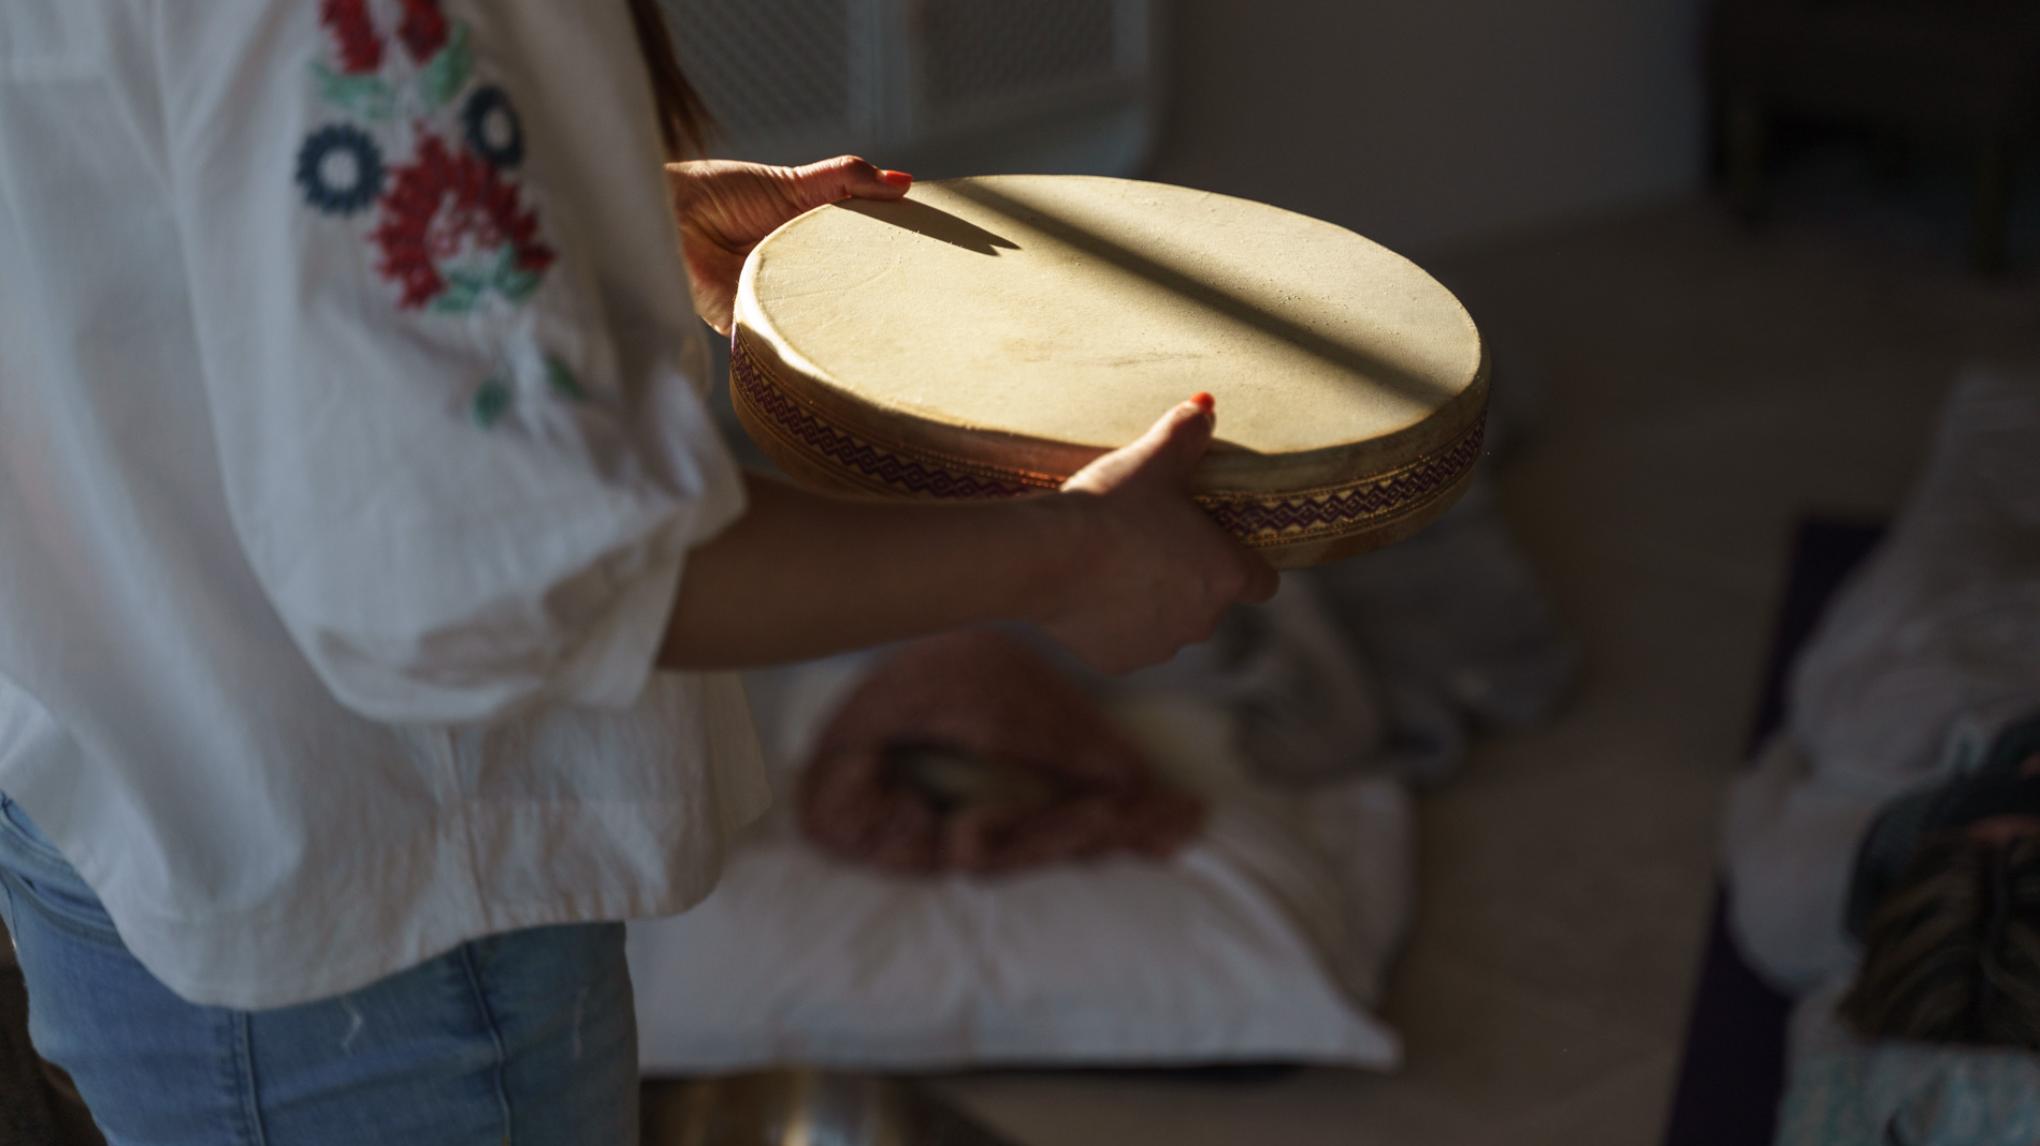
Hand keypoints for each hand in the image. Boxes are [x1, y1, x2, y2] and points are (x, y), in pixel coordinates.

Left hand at [665, 155, 912, 333]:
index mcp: (807, 238)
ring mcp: (777, 300)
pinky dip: (807, 333)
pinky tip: (837, 331)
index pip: (857, 252)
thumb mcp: (796, 183)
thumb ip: (847, 180)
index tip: (927, 260)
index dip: (886, 256)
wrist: (669, 217)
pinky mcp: (753, 325)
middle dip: (873, 294)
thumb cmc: (721, 193)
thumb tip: (904, 180)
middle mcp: (795, 273)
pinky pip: (787, 335)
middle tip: (917, 297)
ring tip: (888, 317)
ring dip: (844, 317)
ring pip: (819, 315)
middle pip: (844, 288)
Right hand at [1038, 397, 1278, 673]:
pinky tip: (1090, 591)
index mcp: (1226, 575)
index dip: (1244, 562)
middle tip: (1154, 542)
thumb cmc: (1110, 506)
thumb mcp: (1153, 457)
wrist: (1043, 557)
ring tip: (1116, 564)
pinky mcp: (1118, 662)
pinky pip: (1126, 641)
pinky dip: (1114, 622)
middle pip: (1211, 602)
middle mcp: (1203, 622)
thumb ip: (1187, 431)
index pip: (1262, 582)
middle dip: (1191, 578)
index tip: (1219, 543)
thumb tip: (1206, 403)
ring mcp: (1160, 646)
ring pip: (1168, 624)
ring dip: (1153, 601)